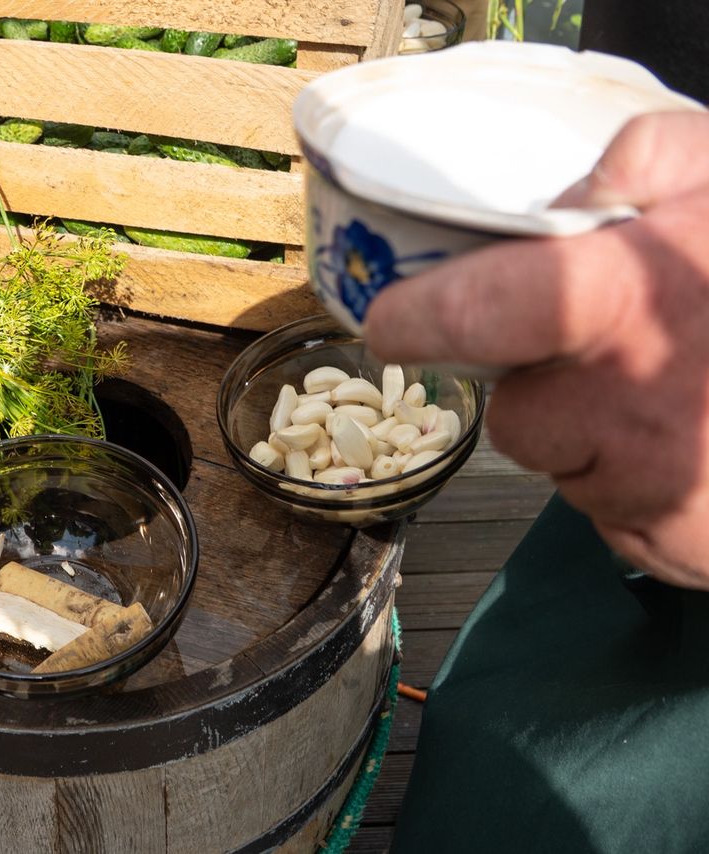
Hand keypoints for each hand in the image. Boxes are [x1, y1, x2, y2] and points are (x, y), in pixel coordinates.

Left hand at [364, 111, 708, 588]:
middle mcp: (630, 408)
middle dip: (544, 386)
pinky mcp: (676, 544)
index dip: (419, 317)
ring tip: (676, 396)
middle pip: (517, 412)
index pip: (474, 316)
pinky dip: (636, 486)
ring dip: (594, 438)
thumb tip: (555, 200)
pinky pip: (611, 514)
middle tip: (615, 352)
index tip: (393, 320)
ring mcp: (657, 489)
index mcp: (627, 303)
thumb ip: (640, 158)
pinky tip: (695, 446)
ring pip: (564, 467)